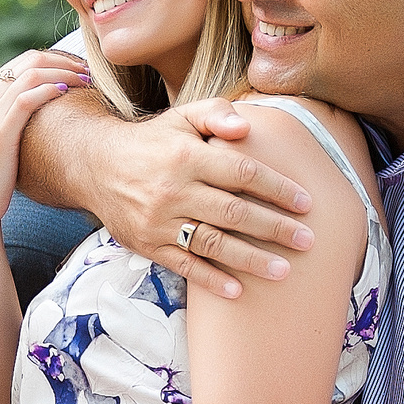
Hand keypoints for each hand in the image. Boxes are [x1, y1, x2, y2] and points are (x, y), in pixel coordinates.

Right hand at [0, 50, 91, 227]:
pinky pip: (27, 99)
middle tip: (89, 72)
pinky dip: (49, 90)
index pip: (25, 59)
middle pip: (31, 60)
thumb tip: (42, 105)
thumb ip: (10, 113)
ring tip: (86, 82)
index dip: (58, 59)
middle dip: (65, 61)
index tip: (80, 69)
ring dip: (64, 73)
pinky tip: (66, 94)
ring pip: (33, 74)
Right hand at [84, 98, 315, 298]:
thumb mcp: (182, 117)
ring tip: (285, 271)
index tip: (306, 203)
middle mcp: (173, 189)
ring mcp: (158, 221)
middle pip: (233, 212)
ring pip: (212, 243)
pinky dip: (211, 280)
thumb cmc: (153, 142)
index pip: (242, 172)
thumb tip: (247, 126)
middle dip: (275, 228)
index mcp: (186, 156)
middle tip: (308, 240)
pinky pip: (183, 265)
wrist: (95, 166)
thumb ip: (216, 113)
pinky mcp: (147, 245)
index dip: (277, 188)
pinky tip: (238, 291)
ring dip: (251, 259)